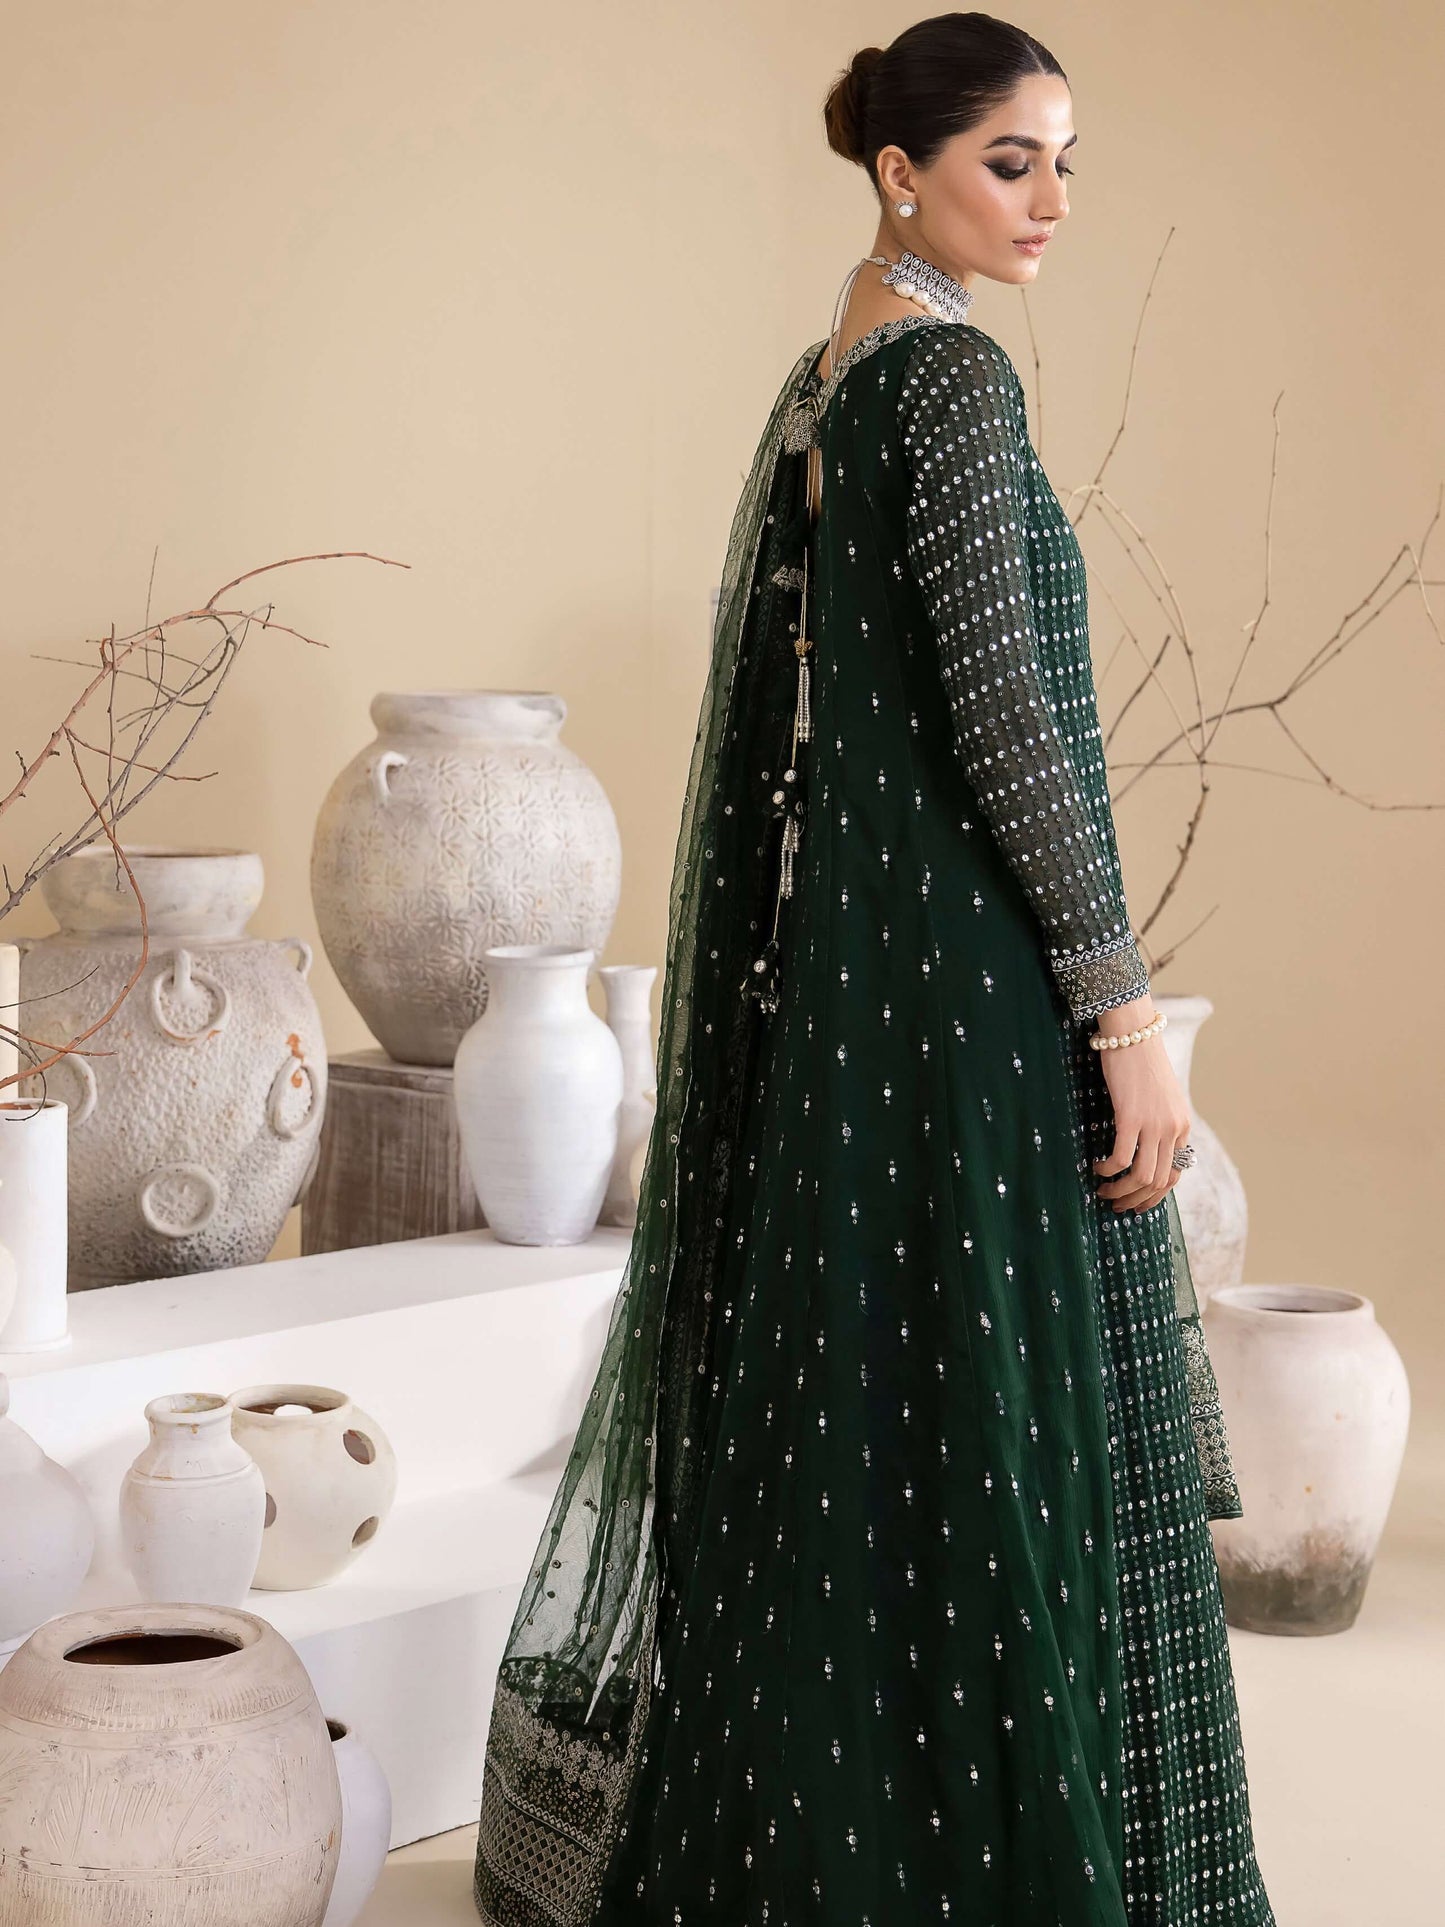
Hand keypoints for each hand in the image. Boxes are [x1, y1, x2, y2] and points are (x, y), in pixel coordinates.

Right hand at [1091, 1003, 1190, 1214]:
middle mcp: (1173, 1129)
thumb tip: (1143, 1147)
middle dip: (1136, 1200)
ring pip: (1142, 1176)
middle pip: (1159, 1181)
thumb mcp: (1160, 1097)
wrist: (1133, 1033)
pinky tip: (1096, 1168)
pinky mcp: (1131, 1117)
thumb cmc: (1141, 1062)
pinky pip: (1121, 1158)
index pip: (1175, 1174)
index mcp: (1182, 1126)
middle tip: (1116, 1205)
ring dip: (1121, 1191)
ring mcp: (1154, 1124)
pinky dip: (1108, 1170)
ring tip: (1103, 1191)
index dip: (1156, 1195)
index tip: (1138, 1203)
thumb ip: (1158, 1122)